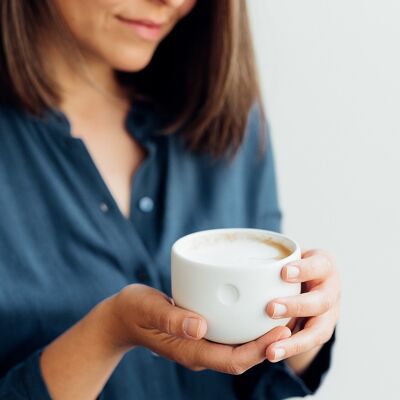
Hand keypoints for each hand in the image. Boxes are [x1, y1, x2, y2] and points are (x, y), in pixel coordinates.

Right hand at [108, 284, 291, 374]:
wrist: (123, 317)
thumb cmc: (135, 311)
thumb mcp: (150, 309)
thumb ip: (172, 319)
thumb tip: (200, 327)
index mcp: (189, 350)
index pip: (232, 359)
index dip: (259, 350)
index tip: (280, 331)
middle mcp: (199, 351)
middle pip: (241, 356)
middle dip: (267, 344)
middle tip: (290, 322)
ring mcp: (199, 343)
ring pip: (237, 347)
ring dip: (259, 337)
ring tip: (280, 317)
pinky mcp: (199, 333)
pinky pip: (228, 336)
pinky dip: (245, 328)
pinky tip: (254, 312)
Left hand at [265, 249, 339, 368]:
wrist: (309, 280)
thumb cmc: (291, 264)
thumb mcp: (287, 253)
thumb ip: (270, 257)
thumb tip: (231, 263)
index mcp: (323, 265)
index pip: (320, 265)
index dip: (305, 270)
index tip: (284, 272)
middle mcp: (331, 290)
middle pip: (322, 301)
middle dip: (297, 306)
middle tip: (270, 308)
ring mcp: (330, 313)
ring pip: (319, 330)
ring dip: (295, 341)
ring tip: (271, 350)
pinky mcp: (322, 330)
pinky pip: (309, 344)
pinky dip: (291, 349)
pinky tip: (272, 353)